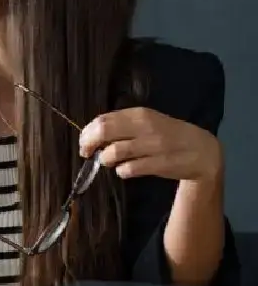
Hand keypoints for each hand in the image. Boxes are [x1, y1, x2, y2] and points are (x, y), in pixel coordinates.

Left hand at [79, 107, 223, 183]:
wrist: (202, 151)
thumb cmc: (168, 135)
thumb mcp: (147, 122)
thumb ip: (123, 124)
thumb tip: (92, 133)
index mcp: (139, 114)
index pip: (102, 120)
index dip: (87, 132)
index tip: (84, 141)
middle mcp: (145, 127)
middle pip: (104, 133)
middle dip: (89, 144)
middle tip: (87, 153)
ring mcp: (152, 146)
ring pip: (113, 153)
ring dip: (105, 159)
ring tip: (110, 161)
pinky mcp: (158, 164)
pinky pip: (128, 169)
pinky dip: (121, 171)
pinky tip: (125, 170)